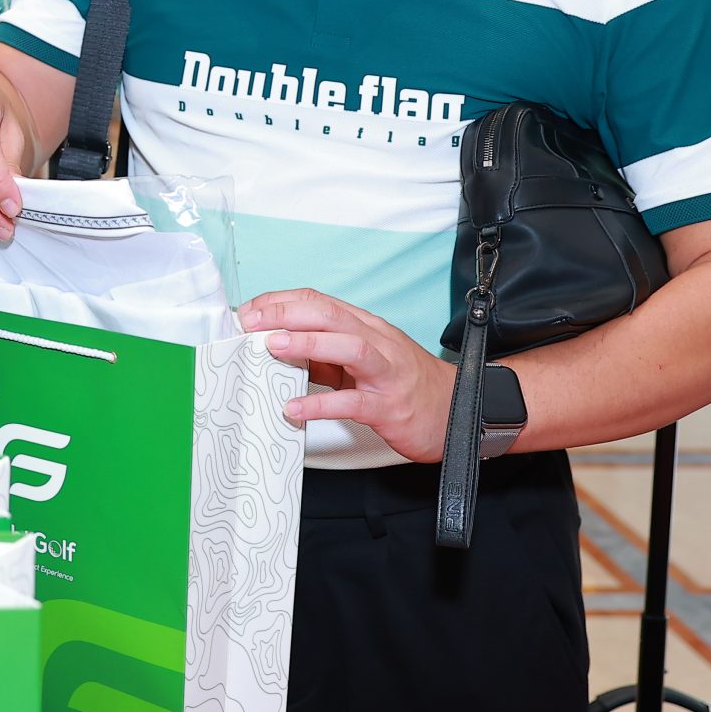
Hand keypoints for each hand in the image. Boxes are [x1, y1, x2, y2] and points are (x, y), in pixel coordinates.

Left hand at [240, 288, 455, 463]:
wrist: (461, 410)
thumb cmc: (405, 384)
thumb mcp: (362, 361)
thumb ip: (324, 353)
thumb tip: (278, 346)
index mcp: (365, 327)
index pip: (318, 301)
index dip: (281, 302)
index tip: (249, 312)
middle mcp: (377, 342)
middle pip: (330, 315)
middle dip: (286, 313)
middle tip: (251, 323)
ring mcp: (386, 373)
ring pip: (349, 346)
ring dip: (308, 344)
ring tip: (272, 347)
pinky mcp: (390, 407)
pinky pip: (354, 402)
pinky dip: (321, 404)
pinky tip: (295, 408)